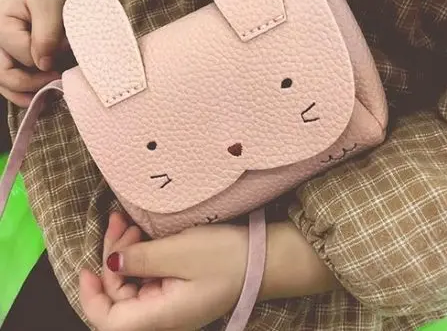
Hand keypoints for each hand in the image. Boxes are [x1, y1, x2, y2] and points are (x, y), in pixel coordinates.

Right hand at [0, 0, 81, 106]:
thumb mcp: (50, 7)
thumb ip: (45, 37)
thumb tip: (43, 66)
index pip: (24, 59)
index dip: (48, 64)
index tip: (68, 61)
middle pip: (4, 75)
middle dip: (30, 86)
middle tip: (56, 88)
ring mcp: (1, 39)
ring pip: (5, 75)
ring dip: (24, 89)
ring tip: (44, 99)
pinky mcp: (11, 40)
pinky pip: (13, 66)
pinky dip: (25, 77)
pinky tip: (39, 84)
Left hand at [80, 212, 248, 330]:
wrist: (264, 259)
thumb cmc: (225, 257)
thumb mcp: (179, 252)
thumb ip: (140, 260)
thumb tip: (110, 264)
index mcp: (161, 316)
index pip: (109, 321)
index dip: (91, 296)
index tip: (86, 267)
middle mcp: (163, 315)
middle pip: (119, 294)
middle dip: (113, 258)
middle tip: (120, 222)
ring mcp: (171, 301)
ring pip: (133, 282)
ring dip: (127, 252)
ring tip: (130, 222)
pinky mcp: (179, 287)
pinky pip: (150, 274)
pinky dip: (142, 254)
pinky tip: (143, 233)